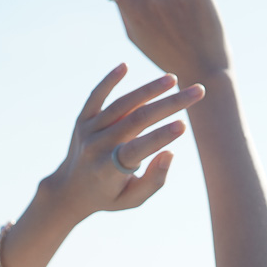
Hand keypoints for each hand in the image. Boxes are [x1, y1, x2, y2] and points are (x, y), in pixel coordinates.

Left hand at [44, 63, 203, 219]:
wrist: (68, 190)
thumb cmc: (109, 196)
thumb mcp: (133, 200)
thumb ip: (154, 181)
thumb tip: (171, 153)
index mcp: (108, 171)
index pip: (137, 149)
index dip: (159, 137)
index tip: (183, 125)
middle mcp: (96, 147)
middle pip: (136, 120)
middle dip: (169, 105)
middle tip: (197, 91)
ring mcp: (88, 131)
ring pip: (121, 105)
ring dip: (148, 90)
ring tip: (173, 78)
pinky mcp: (82, 119)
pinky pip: (95, 96)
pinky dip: (108, 81)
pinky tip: (125, 66)